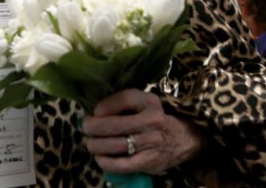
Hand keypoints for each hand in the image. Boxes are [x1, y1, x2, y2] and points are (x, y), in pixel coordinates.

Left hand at [82, 89, 204, 174]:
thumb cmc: (150, 118)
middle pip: (113, 124)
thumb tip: (92, 113)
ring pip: (114, 145)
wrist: (180, 139)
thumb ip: (120, 103)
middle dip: (92, 127)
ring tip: (91, 143)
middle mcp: (153, 121)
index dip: (104, 106)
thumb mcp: (141, 102)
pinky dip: (105, 162)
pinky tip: (100, 158)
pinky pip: (121, 165)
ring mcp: (152, 143)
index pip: (124, 99)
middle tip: (85, 128)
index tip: (95, 111)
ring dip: (95, 145)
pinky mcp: (149, 162)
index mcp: (149, 102)